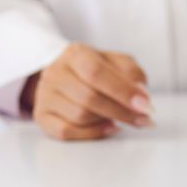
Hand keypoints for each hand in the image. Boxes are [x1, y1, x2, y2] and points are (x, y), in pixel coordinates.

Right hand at [28, 43, 152, 140]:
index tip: (145, 104)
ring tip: (124, 118)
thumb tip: (141, 94)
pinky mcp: (41, 116)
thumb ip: (132, 73)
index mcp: (75, 54)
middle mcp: (55, 73)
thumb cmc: (97, 69)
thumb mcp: (117, 62)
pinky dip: (92, 133)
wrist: (65, 75)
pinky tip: (110, 127)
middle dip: (121, 111)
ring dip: (108, 120)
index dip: (122, 90)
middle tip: (143, 118)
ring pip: (79, 116)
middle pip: (88, 98)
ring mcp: (44, 96)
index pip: (96, 72)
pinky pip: (66, 131)